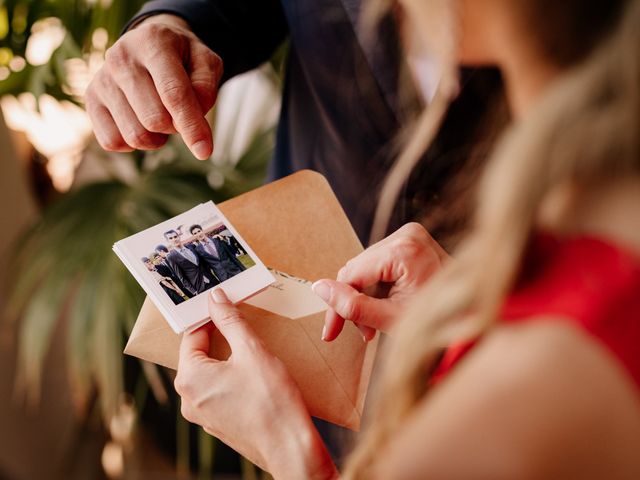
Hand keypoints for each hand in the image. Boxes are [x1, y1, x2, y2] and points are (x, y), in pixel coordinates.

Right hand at [85, 14, 222, 158]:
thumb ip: (206, 87)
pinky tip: (140, 123)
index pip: (173, 93)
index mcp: (153, 42)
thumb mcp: (206, 62)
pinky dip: (133, 143)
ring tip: (161, 115)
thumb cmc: (183, 58)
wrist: (149, 45)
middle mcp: (121, 58)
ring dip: (157, 138)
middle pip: (155, 120)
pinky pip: (113, 142)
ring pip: (135, 136)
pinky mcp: (90, 101)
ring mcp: (101, 80)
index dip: (191, 126)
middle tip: (179, 113)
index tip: (205, 152)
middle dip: (176, 127)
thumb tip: (194, 117)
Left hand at [175, 289, 336, 478]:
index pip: (192, 335)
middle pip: (199, 355)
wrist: (289, 447)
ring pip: (210, 374)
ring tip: (252, 353)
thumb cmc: (271, 401)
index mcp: (190, 378)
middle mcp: (189, 399)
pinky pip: (219, 392)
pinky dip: (232, 380)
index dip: (210, 317)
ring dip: (228, 360)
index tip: (225, 306)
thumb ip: (230, 321)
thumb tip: (215, 299)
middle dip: (220, 338)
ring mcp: (203, 415)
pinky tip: (255, 378)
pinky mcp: (218, 424)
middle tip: (241, 325)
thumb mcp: (252, 350)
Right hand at [312, 223, 448, 341]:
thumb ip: (353, 306)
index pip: (352, 274)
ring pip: (368, 267)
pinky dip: (380, 286)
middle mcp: (407, 234)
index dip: (337, 304)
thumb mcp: (391, 319)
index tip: (330, 332)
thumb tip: (318, 288)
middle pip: (358, 269)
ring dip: (367, 296)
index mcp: (404, 250)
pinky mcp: (413, 239)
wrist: (479, 309)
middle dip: (356, 302)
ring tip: (377, 324)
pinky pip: (382, 262)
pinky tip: (386, 305)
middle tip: (363, 332)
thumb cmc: (442, 319)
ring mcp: (411, 234)